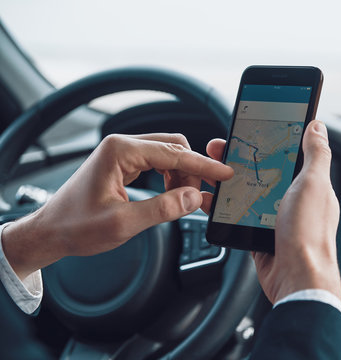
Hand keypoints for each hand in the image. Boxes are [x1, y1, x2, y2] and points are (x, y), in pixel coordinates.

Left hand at [2, 133, 232, 279]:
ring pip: (168, 154)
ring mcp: (122, 153)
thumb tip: (194, 198)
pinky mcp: (123, 163)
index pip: (174, 153)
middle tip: (199, 197)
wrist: (50, 232)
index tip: (224, 173)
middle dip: (192, 171)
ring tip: (182, 201)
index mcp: (120, 151)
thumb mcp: (123, 223)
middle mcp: (122, 145)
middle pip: (174, 147)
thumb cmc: (76, 227)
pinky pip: (157, 162)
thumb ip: (163, 209)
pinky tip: (171, 195)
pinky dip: (171, 177)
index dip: (203, 166)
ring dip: (182, 175)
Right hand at [205, 121, 340, 303]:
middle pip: (260, 170)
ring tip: (206, 170)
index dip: (264, 139)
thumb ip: (316, 154)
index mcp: (307, 184)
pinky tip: (209, 199)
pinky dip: (222, 206)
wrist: (296, 278)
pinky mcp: (259, 234)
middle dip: (237, 157)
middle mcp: (291, 199)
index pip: (283, 153)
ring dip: (225, 179)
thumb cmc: (309, 232)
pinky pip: (238, 215)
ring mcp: (274, 217)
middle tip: (216, 147)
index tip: (245, 128)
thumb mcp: (313, 184)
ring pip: (245, 191)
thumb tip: (317, 126)